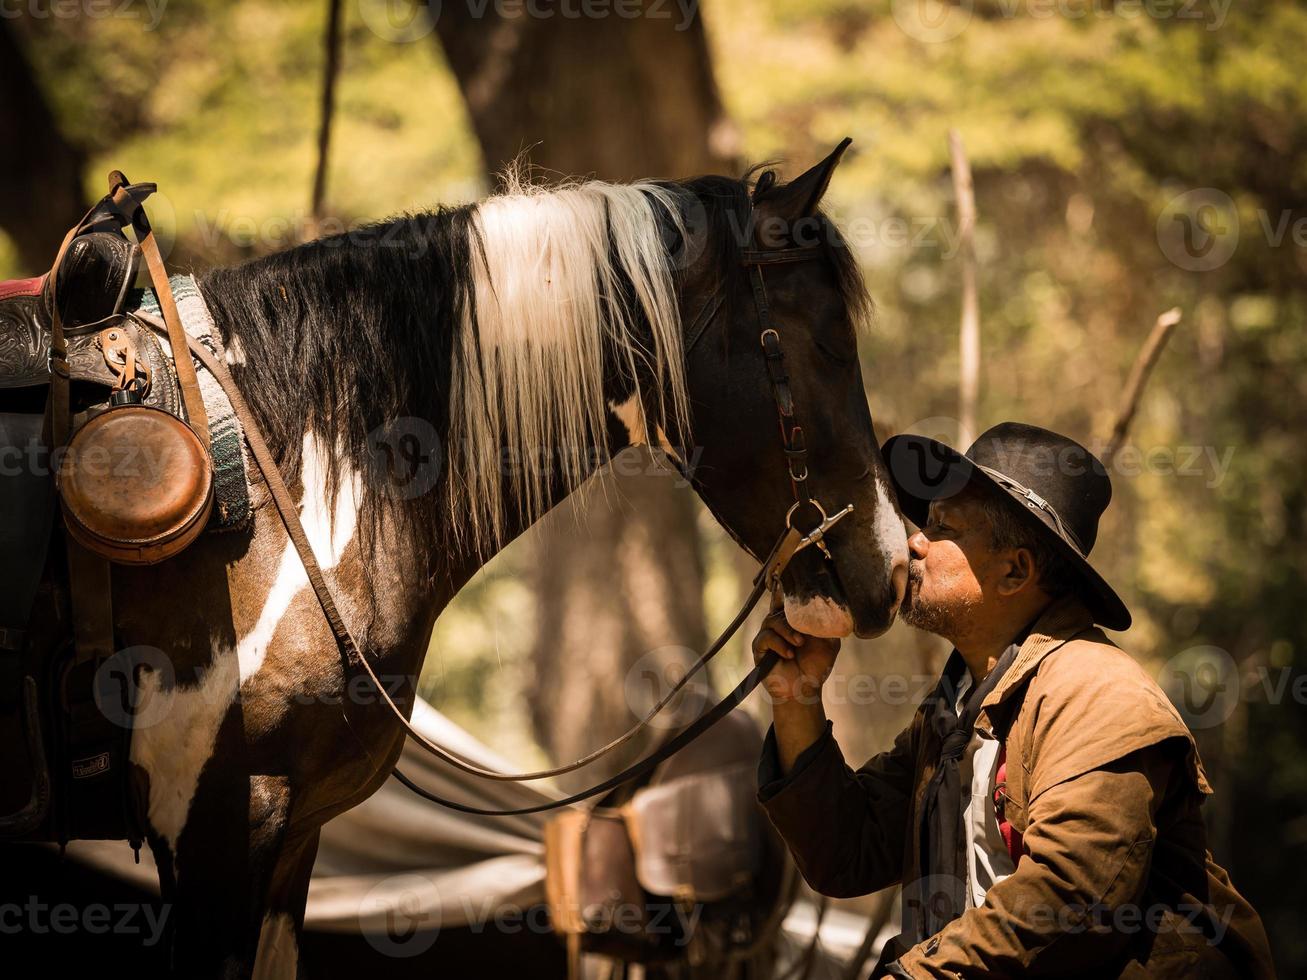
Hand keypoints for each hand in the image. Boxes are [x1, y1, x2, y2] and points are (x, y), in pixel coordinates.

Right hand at [751, 590, 840, 704]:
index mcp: (794, 621)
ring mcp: (768, 636)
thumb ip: (829, 624)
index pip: (787, 601)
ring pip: (772, 621)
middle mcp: (779, 625)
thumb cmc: (816, 665)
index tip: (788, 584)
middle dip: (793, 617)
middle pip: (779, 608)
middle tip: (805, 632)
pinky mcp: (760, 648)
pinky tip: (789, 654)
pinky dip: (779, 644)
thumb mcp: (829, 642)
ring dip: (787, 631)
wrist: (805, 689)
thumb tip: (832, 608)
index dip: (786, 591)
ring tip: (799, 643)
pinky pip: (766, 637)